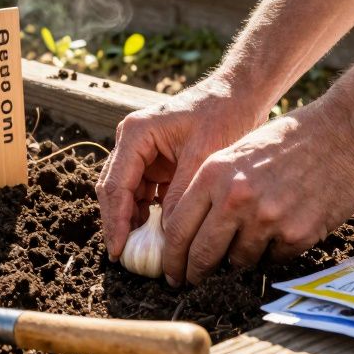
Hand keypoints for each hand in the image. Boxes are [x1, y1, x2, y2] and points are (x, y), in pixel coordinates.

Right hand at [96, 78, 263, 261]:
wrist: (239, 94)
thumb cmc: (223, 115)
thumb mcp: (203, 158)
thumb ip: (180, 195)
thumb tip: (166, 235)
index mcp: (136, 134)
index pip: (115, 185)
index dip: (115, 222)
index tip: (119, 251)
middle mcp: (132, 142)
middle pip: (113, 191)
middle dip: (118, 225)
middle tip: (126, 258)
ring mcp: (142, 153)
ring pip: (126, 195)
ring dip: (133, 222)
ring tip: (145, 252)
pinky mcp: (156, 162)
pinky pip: (144, 194)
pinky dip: (149, 215)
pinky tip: (160, 236)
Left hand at [160, 100, 353, 285]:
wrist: (343, 136)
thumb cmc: (288, 141)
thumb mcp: (236, 153)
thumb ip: (211, 189)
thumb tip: (189, 231)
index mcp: (214, 174)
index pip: (178, 228)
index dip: (172, 257)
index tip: (172, 270)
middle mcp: (236, 198)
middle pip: (202, 254)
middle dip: (194, 272)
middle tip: (192, 280)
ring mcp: (267, 219)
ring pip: (239, 260)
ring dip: (241, 256)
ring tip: (256, 234)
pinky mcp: (297, 235)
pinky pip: (273, 259)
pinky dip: (274, 251)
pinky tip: (283, 229)